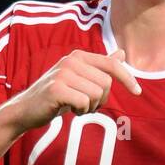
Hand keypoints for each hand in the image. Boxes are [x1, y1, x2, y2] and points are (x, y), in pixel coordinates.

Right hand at [13, 48, 140, 130]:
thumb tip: (122, 53)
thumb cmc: (56, 95)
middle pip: (106, 83)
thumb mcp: (80, 79)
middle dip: (101, 99)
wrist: (27, 109)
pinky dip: (81, 111)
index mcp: (79, 56)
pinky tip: (69, 110)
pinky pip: (84, 102)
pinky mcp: (57, 88)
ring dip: (90, 107)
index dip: (127, 78)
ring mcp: (63, 73)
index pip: (112, 64)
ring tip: (76, 106)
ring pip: (96, 94)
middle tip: (86, 104)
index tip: (137, 92)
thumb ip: (101, 66)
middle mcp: (71, 60)